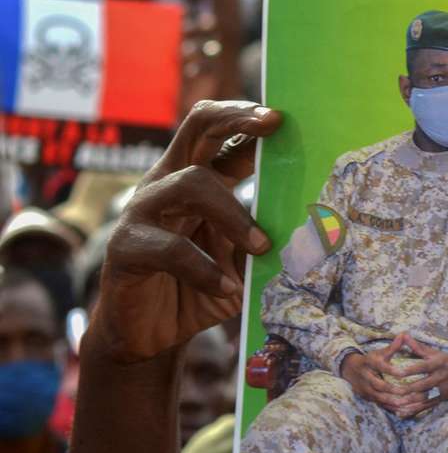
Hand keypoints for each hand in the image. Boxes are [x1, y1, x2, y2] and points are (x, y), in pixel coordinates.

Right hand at [95, 100, 281, 361]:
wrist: (148, 334)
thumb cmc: (202, 286)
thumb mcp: (243, 260)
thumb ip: (267, 237)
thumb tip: (316, 228)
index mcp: (199, 177)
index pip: (221, 132)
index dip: (249, 118)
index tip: (282, 117)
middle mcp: (168, 182)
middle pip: (197, 127)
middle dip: (235, 119)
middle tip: (270, 124)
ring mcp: (143, 211)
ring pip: (190, 184)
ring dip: (234, 214)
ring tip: (262, 247)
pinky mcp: (125, 248)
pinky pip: (170, 248)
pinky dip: (205, 268)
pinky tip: (226, 287)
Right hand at [339, 335, 414, 411]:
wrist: (350, 370)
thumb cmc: (370, 360)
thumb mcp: (379, 352)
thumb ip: (392, 347)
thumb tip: (404, 334)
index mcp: (368, 363)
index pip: (379, 366)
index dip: (390, 369)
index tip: (402, 372)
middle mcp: (365, 378)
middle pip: (380, 385)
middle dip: (394, 389)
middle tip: (409, 391)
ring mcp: (366, 390)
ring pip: (380, 398)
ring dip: (395, 401)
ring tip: (410, 402)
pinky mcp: (368, 399)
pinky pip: (381, 406)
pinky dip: (392, 408)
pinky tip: (406, 410)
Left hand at [384, 335, 447, 417]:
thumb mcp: (435, 352)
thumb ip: (418, 346)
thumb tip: (403, 335)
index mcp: (438, 363)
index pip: (422, 367)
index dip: (410, 370)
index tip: (396, 372)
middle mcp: (440, 377)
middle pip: (422, 385)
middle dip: (406, 389)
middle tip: (391, 392)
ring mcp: (441, 390)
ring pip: (423, 398)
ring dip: (408, 402)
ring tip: (394, 403)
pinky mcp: (442, 399)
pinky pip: (426, 406)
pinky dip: (414, 409)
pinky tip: (402, 412)